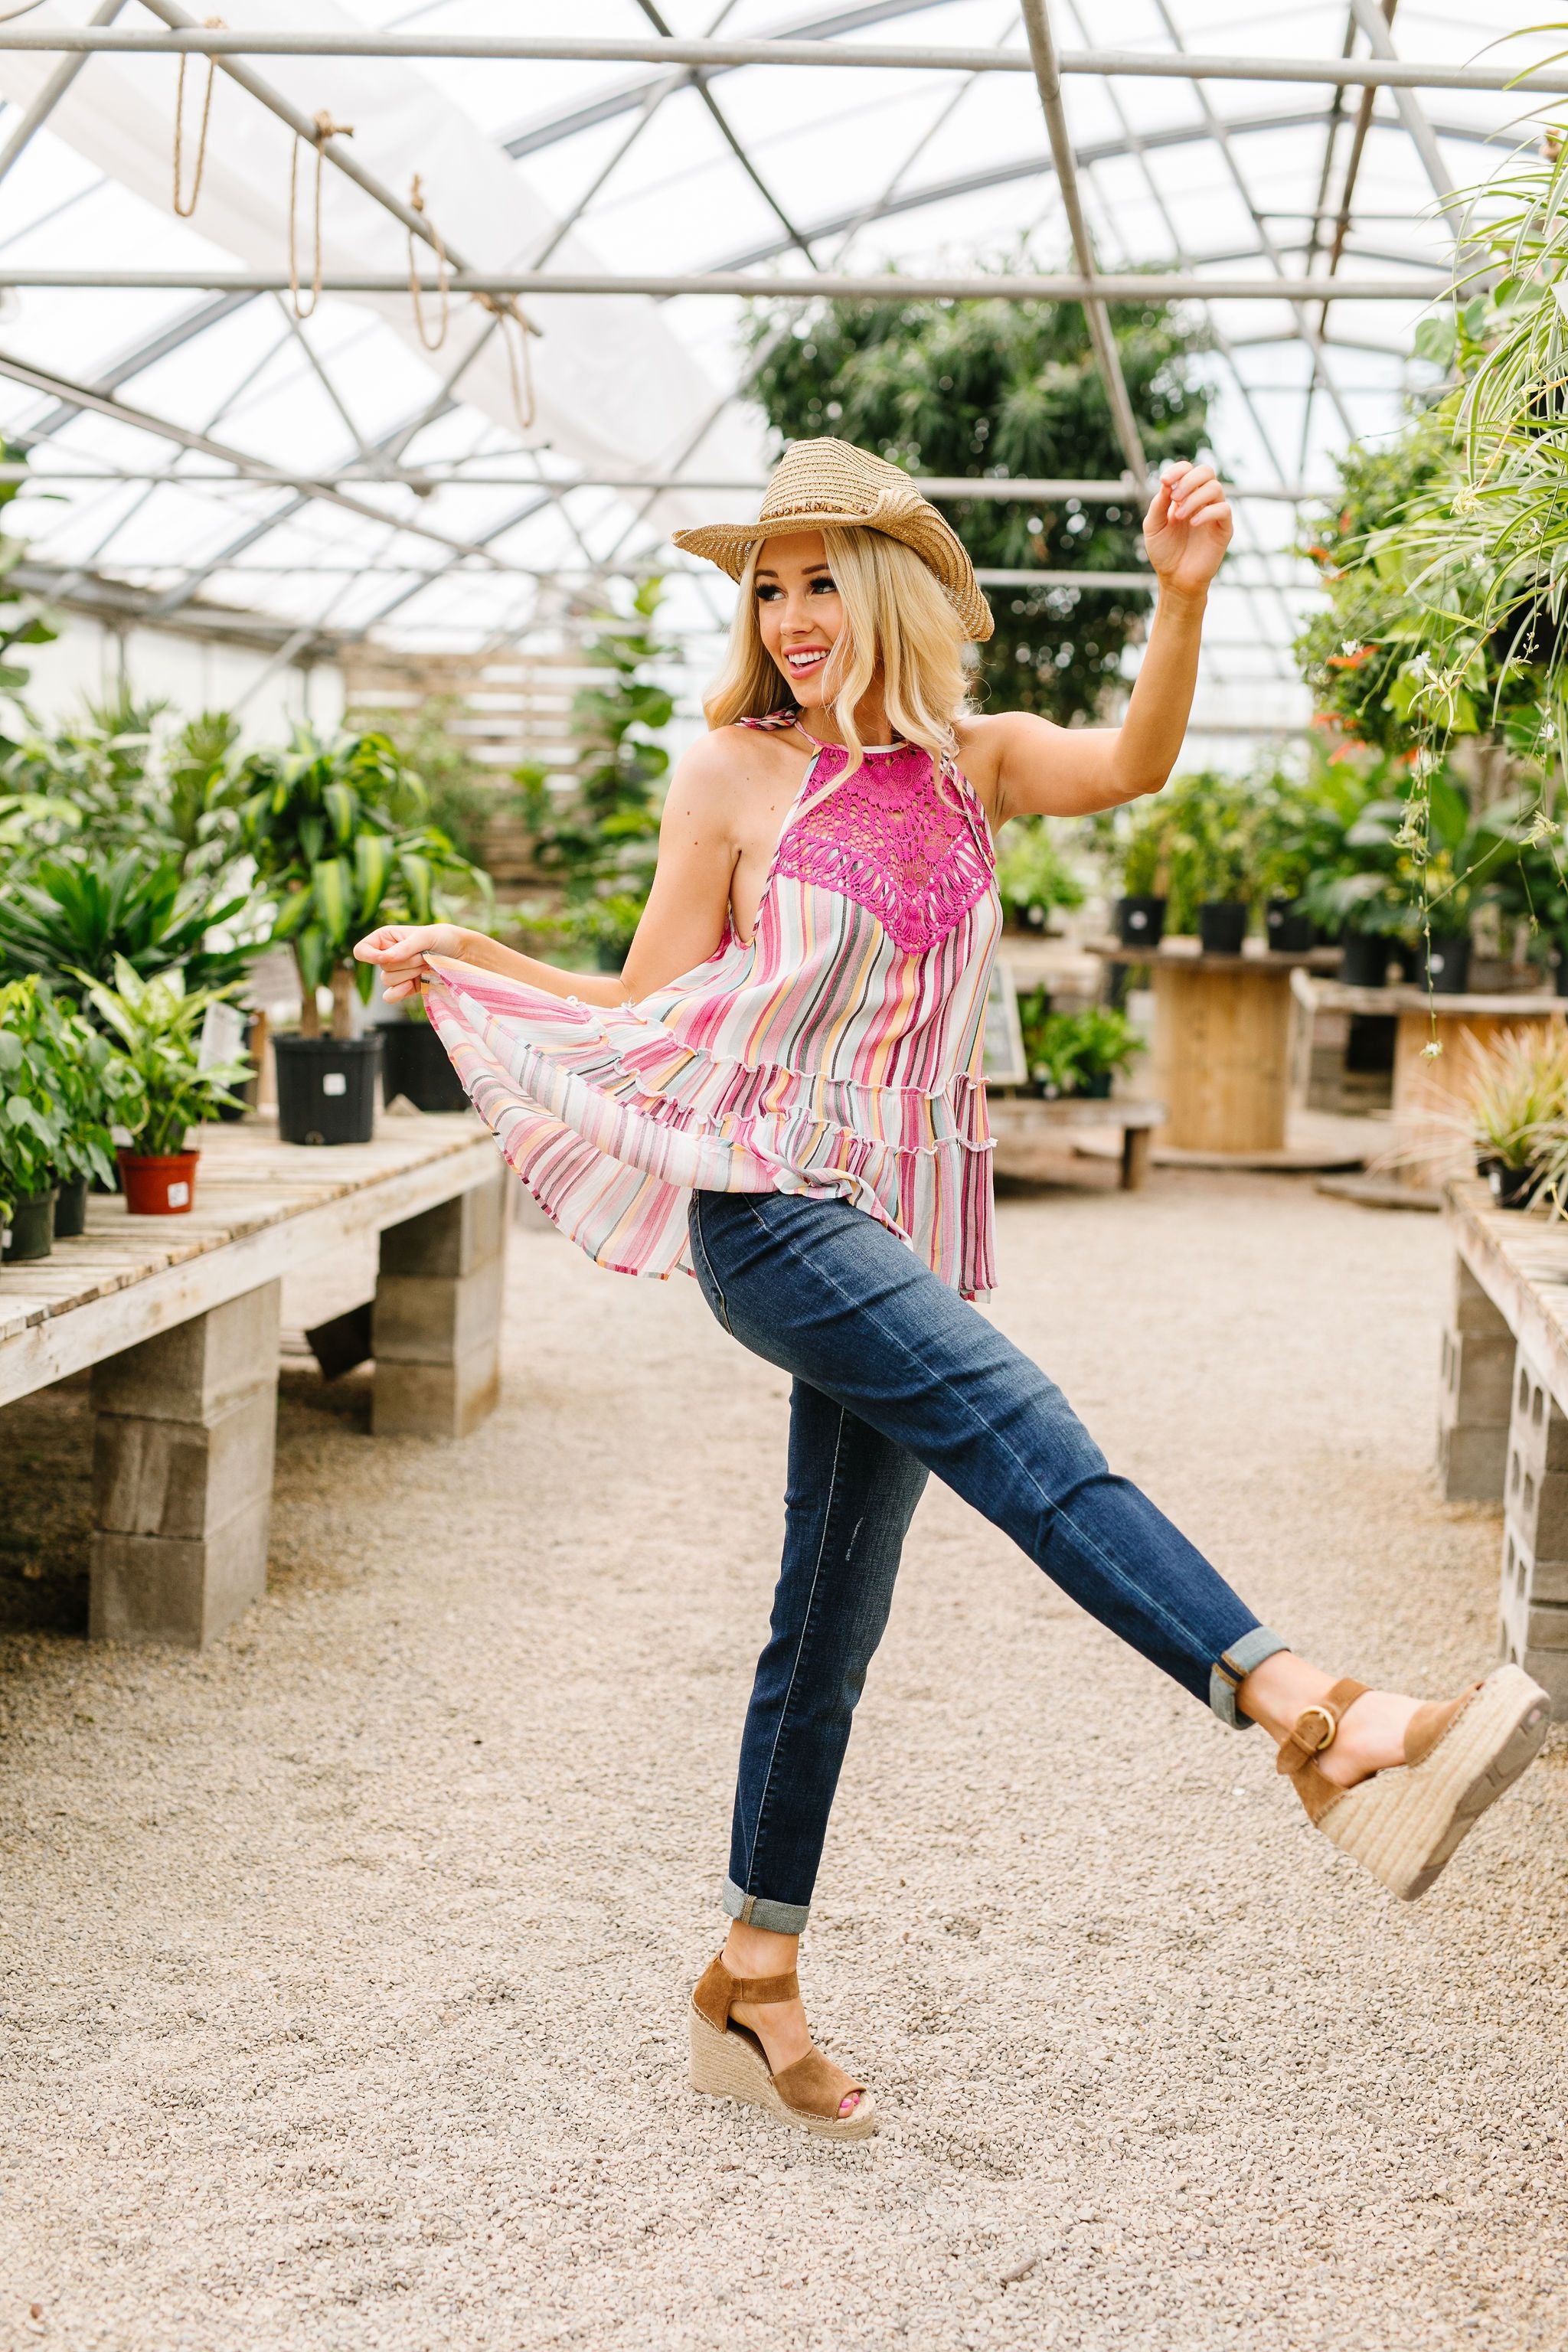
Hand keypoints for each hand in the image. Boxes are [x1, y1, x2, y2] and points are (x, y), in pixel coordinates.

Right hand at [352, 921, 463, 1001]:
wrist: (462, 956)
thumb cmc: (444, 939)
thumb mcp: (426, 936)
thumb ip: (405, 947)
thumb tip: (386, 959)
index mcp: (385, 938)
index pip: (362, 950)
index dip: (370, 956)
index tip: (386, 958)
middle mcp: (387, 956)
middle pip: (381, 968)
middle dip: (405, 963)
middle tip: (424, 955)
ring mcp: (396, 973)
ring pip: (387, 981)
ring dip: (409, 974)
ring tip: (426, 965)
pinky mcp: (405, 988)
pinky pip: (390, 997)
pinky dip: (398, 993)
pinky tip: (412, 985)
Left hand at [1142, 460, 1232, 597]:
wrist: (1175, 579)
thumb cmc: (1164, 552)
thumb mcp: (1153, 526)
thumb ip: (1158, 504)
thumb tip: (1167, 482)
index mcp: (1184, 496)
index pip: (1188, 469)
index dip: (1178, 469)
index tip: (1165, 481)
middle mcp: (1201, 500)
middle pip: (1207, 471)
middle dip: (1189, 480)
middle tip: (1175, 498)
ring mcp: (1214, 513)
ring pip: (1215, 488)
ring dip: (1195, 498)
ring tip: (1180, 516)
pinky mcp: (1224, 529)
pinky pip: (1224, 509)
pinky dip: (1207, 512)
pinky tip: (1192, 523)